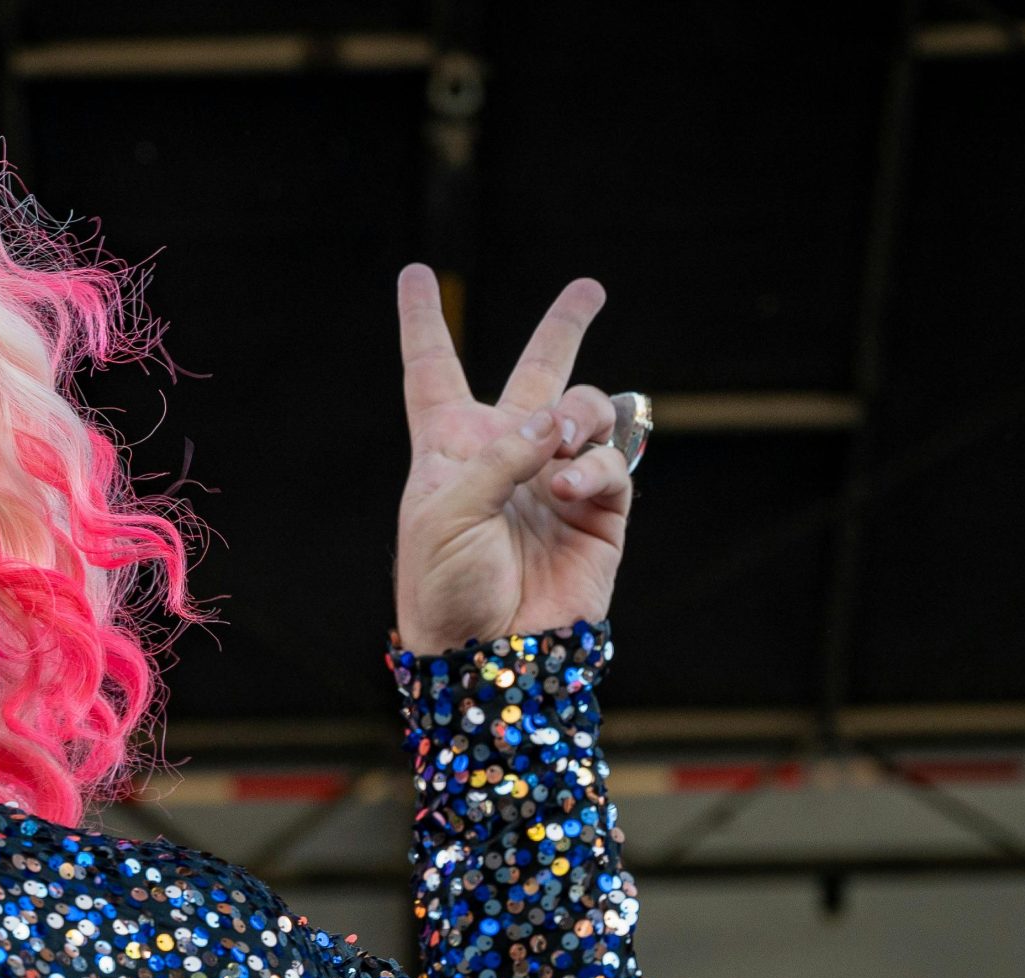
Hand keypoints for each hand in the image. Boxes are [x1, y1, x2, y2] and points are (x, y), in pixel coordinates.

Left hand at [392, 264, 633, 653]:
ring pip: (587, 410)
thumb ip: (496, 456)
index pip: (431, 370)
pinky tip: (565, 487)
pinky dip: (592, 467)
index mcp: (447, 447)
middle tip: (588, 288)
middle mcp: (505, 455)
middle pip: (538, 372)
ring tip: (560, 442)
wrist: (486, 657)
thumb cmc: (442, 589)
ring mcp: (555, 482)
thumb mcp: (443, 514)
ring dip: (578, 413)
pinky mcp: (599, 514)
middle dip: (565, 327)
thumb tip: (556, 421)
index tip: (414, 273)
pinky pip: (610, 464)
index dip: (422, 320)